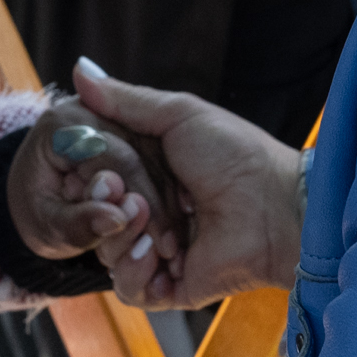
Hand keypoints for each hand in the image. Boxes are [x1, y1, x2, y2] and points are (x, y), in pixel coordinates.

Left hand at [8, 98, 179, 286]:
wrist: (30, 198)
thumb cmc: (35, 213)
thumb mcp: (47, 226)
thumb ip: (78, 223)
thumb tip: (117, 220)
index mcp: (65, 125)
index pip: (117, 158)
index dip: (142, 200)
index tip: (161, 242)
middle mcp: (93, 111)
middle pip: (144, 154)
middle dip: (161, 205)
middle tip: (175, 247)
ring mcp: (115, 117)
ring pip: (159, 157)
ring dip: (172, 203)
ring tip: (177, 243)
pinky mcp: (132, 130)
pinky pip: (161, 160)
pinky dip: (169, 196)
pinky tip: (179, 227)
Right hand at [70, 57, 302, 307]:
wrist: (277, 207)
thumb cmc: (237, 155)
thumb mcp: (178, 115)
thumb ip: (125, 100)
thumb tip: (79, 68)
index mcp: (146, 172)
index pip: (92, 177)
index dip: (86, 173)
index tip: (92, 165)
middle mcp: (148, 212)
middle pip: (93, 215)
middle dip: (102, 203)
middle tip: (120, 191)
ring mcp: (157, 252)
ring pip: (105, 251)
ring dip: (122, 234)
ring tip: (153, 220)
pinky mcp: (168, 287)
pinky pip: (128, 288)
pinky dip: (135, 269)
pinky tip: (159, 252)